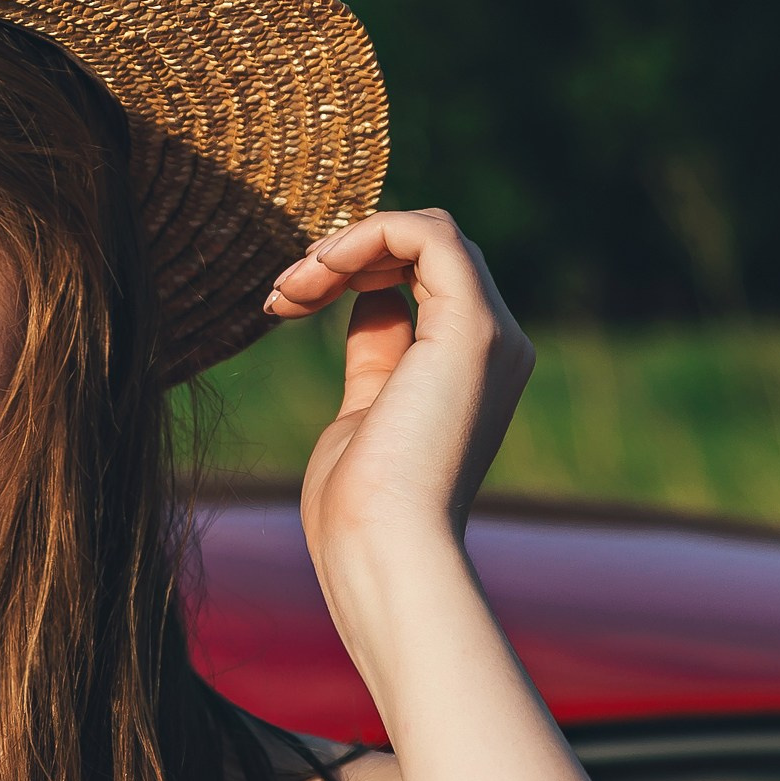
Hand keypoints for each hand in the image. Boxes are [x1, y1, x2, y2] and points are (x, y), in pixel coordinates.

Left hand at [264, 206, 533, 574]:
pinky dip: (365, 235)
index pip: (422, 275)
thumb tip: (369, 305)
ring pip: (428, 230)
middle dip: (344, 253)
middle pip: (426, 247)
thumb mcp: (363, 411)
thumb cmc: (359, 507)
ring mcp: (491, 333)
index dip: (352, 270)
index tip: (285, 303)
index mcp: (472, 366)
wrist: (382, 549)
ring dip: (345, 244)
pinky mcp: (472, 327)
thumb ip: (374, 355)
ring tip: (290, 288)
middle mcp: (497, 343)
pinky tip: (315, 273)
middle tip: (282, 293)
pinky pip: (426, 234)